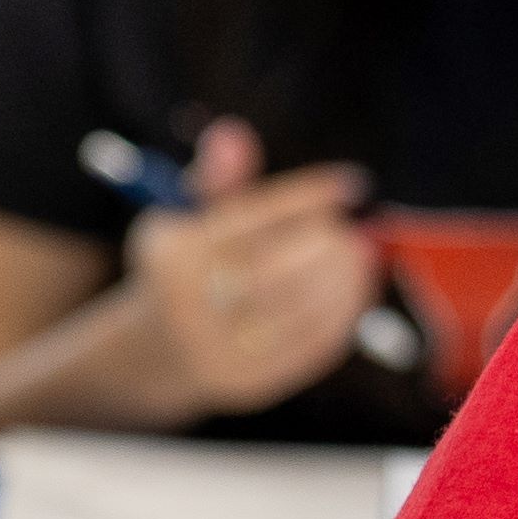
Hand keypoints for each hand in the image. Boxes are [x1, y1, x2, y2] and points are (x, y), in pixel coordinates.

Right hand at [121, 119, 382, 418]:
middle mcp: (186, 304)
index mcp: (173, 255)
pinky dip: (338, 320)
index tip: (350, 184)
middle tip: (353, 232)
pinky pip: (304, 351)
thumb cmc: (186, 270)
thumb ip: (214, 182)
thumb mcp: (187, 222)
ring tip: (362, 258)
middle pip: (273, 268)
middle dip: (325, 246)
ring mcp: (215, 349)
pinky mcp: (244, 384)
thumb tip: (232, 133)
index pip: (248, 218)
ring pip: (295, 311)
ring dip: (342, 283)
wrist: (154, 354)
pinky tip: (355, 295)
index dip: (306, 198)